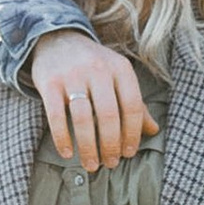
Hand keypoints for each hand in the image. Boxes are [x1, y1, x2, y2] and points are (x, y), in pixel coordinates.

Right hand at [29, 30, 155, 174]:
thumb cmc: (94, 66)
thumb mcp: (118, 77)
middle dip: (111, 145)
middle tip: (110, 163)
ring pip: (83, 118)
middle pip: (108, 115)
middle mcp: (98, 69)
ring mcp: (72, 75)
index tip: (129, 153)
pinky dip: (62, 138)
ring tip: (91, 165)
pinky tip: (67, 153)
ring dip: (88, 147)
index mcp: (120, 68)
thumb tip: (153, 131)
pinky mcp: (50, 82)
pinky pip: (56, 116)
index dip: (132, 133)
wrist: (57, 40)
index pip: (132, 106)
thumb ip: (135, 103)